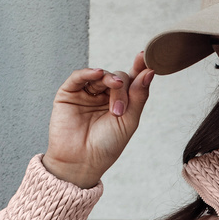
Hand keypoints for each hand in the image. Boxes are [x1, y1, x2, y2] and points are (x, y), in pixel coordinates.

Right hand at [42, 50, 154, 187]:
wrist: (81, 162)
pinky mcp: (69, 93)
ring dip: (110, 82)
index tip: (145, 57)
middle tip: (120, 110)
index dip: (138, 68)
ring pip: (101, 75)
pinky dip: (88, 72)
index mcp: (120, 103)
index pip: (131, 81)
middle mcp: (104, 96)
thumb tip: (150, 71)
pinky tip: (98, 74)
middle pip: (118, 78)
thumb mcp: (129, 122)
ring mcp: (86, 93)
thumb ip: (139, 96)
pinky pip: (79, 76)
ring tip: (113, 100)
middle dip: (122, 90)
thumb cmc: (106, 146)